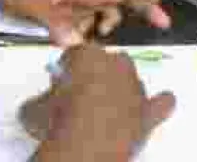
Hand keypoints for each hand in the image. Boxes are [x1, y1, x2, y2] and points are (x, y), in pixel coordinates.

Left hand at [0, 0, 171, 45]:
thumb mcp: (36, 3)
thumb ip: (59, 25)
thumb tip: (80, 49)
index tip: (158, 0)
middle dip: (141, 8)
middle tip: (162, 25)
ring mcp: (70, 3)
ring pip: (101, 14)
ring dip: (107, 25)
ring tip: (100, 38)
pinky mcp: (57, 13)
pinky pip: (81, 24)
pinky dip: (86, 34)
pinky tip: (80, 43)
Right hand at [19, 44, 175, 160]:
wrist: (86, 145)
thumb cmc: (58, 121)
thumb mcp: (34, 108)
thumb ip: (41, 98)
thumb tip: (39, 104)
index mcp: (87, 56)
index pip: (76, 53)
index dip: (68, 67)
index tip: (62, 79)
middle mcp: (116, 65)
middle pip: (109, 62)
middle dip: (99, 74)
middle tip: (84, 95)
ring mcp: (136, 87)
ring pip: (133, 81)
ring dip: (123, 90)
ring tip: (108, 110)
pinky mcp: (150, 111)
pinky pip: (162, 102)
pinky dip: (160, 104)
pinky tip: (156, 107)